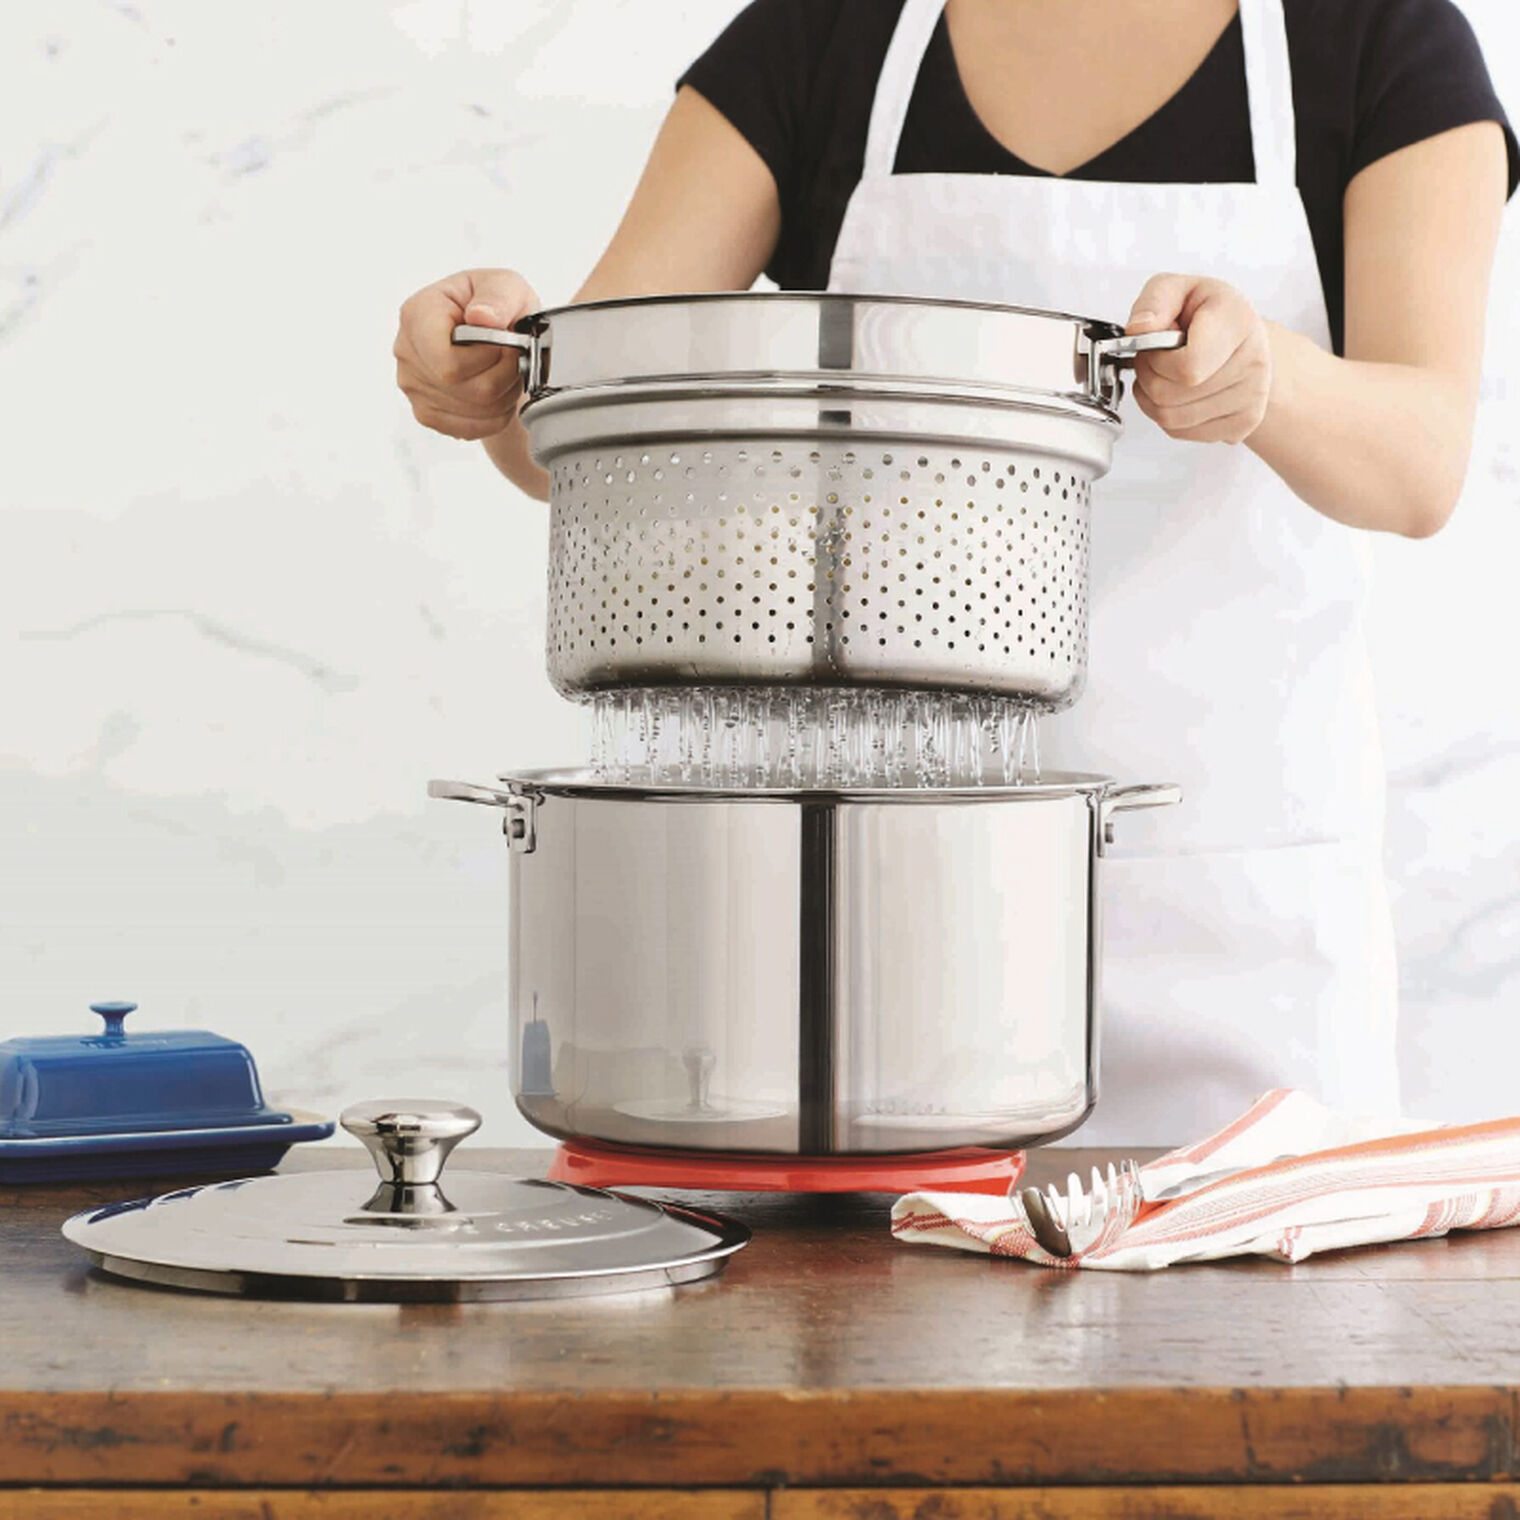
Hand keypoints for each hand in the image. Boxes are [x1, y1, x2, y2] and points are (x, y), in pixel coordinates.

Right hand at [394, 269, 539, 440]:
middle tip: (514, 358)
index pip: (446, 362)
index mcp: (417, 314)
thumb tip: (482, 318)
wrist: (497, 336)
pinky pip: (470, 428)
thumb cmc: (496, 306)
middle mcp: (406, 352)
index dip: (487, 359)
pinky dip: (496, 415)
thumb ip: (498, 297)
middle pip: (462, 388)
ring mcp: (412, 386)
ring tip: (507, 372)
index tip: (505, 343)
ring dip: (504, 395)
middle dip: (502, 377)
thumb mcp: (506, 286)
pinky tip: (498, 391)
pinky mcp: (427, 413)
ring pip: (472, 410)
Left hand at [1126, 275, 1272, 444]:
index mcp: (1238, 323)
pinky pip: (1181, 433)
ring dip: (1152, 399)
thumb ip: (1154, 301)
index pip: (1188, 368)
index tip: (1155, 346)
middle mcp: (1253, 362)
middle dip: (1148, 378)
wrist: (1241, 337)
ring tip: (1164, 374)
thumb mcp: (1178, 289)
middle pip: (1171, 397)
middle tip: (1154, 359)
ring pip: (1171, 420)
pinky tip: (1177, 393)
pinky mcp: (1243, 424)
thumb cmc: (1209, 314)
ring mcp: (1251, 398)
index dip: (1157, 361)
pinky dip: (1167, 417)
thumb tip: (1139, 329)